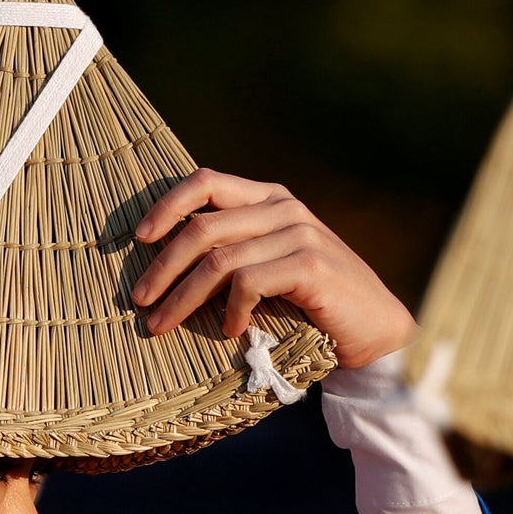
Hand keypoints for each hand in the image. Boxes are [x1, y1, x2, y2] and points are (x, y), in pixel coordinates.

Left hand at [128, 170, 414, 367]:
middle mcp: (283, 207)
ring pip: (218, 260)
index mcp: (268, 198)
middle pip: (202, 227)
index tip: (137, 238)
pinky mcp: (311, 265)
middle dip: (162, 267)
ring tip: (162, 325)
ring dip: (183, 297)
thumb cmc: (310, 303)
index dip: (166, 206)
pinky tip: (228, 330)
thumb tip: (160, 268)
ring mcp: (300, 233)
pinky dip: (230, 310)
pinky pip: (248, 282)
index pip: (205, 182)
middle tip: (139, 300)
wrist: (375, 330)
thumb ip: (230, 253)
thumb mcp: (267, 266)